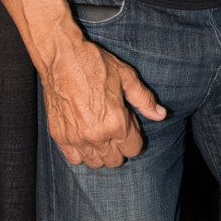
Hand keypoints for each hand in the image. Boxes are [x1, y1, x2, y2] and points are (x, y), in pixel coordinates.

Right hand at [42, 39, 166, 168]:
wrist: (62, 57)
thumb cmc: (96, 64)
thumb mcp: (126, 77)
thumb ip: (144, 99)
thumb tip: (161, 115)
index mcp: (116, 123)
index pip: (133, 149)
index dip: (135, 135)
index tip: (129, 121)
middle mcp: (96, 136)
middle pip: (115, 160)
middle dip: (120, 146)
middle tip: (114, 124)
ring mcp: (75, 138)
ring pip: (95, 163)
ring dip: (101, 151)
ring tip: (100, 130)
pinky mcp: (59, 136)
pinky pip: (74, 159)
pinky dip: (81, 152)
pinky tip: (84, 134)